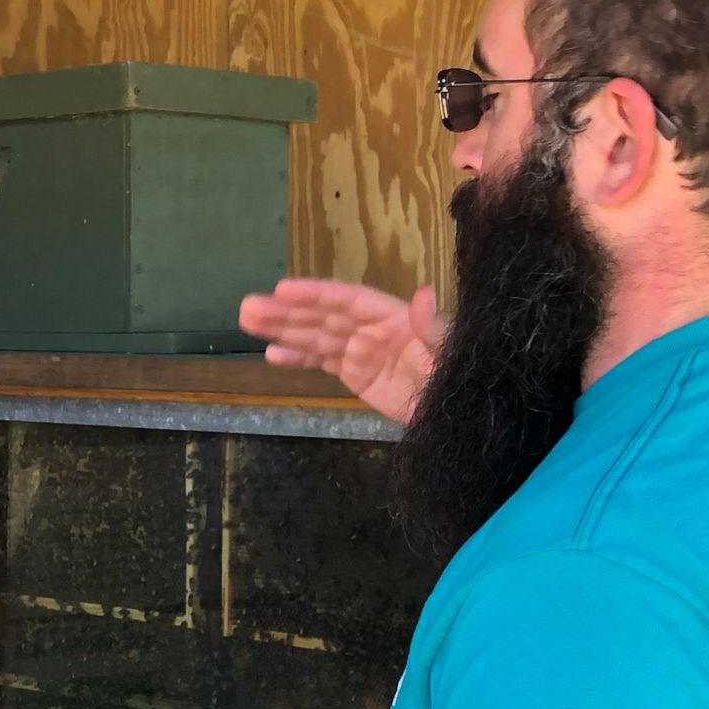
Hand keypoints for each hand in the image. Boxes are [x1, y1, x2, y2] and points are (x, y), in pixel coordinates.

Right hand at [239, 279, 446, 422]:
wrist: (462, 418)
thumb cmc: (458, 380)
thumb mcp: (449, 355)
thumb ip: (432, 327)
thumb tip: (422, 293)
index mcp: (393, 317)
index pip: (347, 300)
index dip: (315, 294)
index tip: (281, 289)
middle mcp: (373, 329)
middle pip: (323, 316)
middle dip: (286, 313)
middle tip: (248, 308)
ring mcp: (363, 352)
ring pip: (316, 336)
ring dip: (282, 329)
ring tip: (247, 321)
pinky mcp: (357, 375)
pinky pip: (322, 362)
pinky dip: (297, 358)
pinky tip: (271, 355)